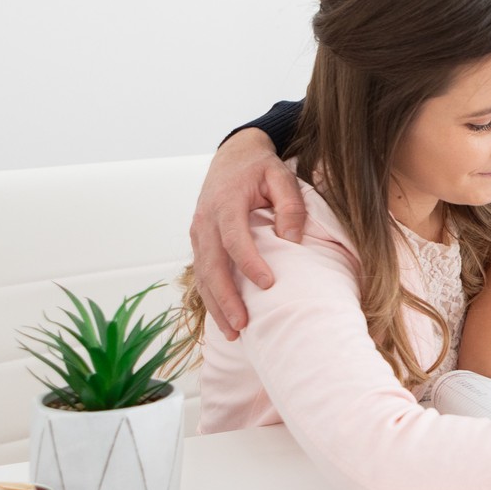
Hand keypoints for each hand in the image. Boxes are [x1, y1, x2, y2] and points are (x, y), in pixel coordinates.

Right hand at [190, 129, 307, 339]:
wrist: (232, 156)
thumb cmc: (260, 168)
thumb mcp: (281, 176)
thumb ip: (290, 204)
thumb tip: (291, 238)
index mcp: (226, 203)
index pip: (234, 238)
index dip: (249, 263)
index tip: (268, 285)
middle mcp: (206, 220)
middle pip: (212, 264)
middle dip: (225, 297)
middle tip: (242, 325)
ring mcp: (199, 233)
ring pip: (202, 275)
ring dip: (215, 305)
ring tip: (233, 333)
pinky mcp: (199, 242)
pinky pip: (202, 274)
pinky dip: (211, 298)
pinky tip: (224, 319)